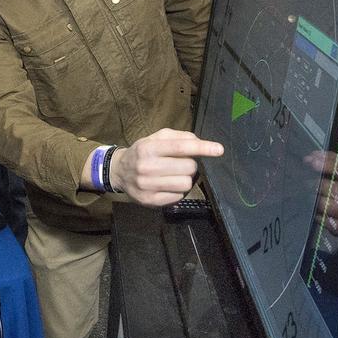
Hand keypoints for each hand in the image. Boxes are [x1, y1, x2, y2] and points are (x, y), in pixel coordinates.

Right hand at [105, 128, 223, 206]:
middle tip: (180, 164)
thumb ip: (179, 137)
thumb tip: (200, 143)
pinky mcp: (149, 200)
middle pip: (188, 167)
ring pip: (185, 183)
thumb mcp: (156, 138)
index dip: (202, 148)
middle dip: (190, 165)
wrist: (119, 172)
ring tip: (174, 175)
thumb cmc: (143, 152)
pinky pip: (178, 196)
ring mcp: (147, 185)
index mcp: (148, 148)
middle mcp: (146, 166)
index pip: (180, 147)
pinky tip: (168, 186)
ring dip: (185, 179)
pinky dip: (178, 191)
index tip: (219, 150)